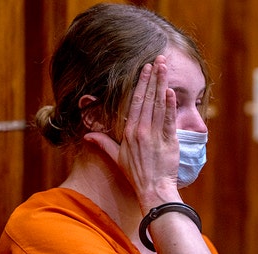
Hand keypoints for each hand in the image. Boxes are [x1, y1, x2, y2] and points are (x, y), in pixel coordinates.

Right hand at [84, 56, 180, 208]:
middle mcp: (141, 131)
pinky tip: (170, 91)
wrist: (153, 189)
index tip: (144, 68)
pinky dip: (170, 105)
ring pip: (159, 105)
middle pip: (147, 99)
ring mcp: (155, 135)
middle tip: (158, 60)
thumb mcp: (117, 158)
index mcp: (129, 132)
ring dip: (162, 84)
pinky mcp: (169, 141)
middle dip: (153, 77)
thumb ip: (103, 143)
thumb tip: (87, 135)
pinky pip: (169, 120)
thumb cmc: (137, 174)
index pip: (135, 102)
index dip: (140, 84)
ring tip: (165, 68)